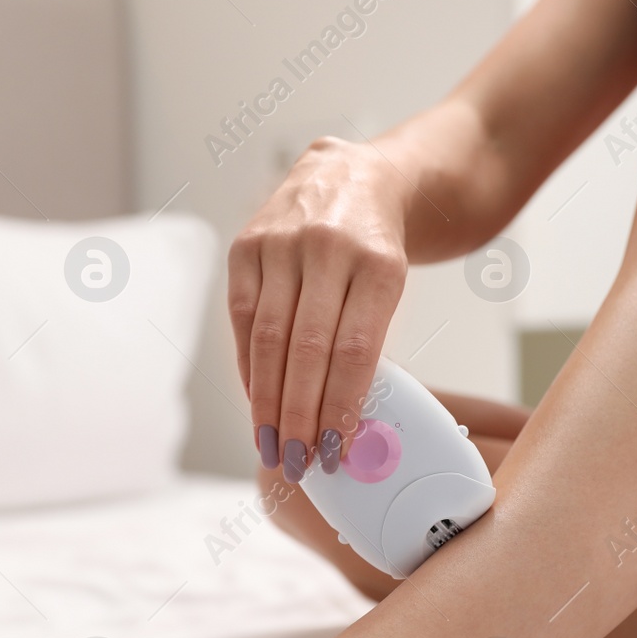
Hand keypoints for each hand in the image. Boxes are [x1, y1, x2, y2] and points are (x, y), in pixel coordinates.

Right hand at [228, 136, 410, 482]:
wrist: (356, 173)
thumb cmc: (380, 245)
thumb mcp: (394, 281)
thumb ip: (369, 338)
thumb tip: (345, 424)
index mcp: (379, 261)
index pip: (356, 350)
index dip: (341, 407)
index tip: (336, 453)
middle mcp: (328, 247)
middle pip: (308, 350)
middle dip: (300, 416)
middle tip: (299, 464)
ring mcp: (282, 242)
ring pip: (270, 338)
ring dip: (268, 402)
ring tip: (274, 447)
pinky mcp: (247, 245)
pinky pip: (242, 318)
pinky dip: (250, 367)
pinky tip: (257, 403)